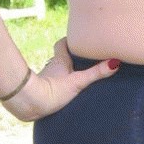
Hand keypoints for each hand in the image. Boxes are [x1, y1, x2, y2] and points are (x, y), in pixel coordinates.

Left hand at [1, 37, 119, 121]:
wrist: (28, 104)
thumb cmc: (52, 90)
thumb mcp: (78, 82)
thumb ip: (95, 73)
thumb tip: (115, 63)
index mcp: (60, 60)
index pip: (62, 44)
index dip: (69, 40)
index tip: (77, 39)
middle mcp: (52, 67)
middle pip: (61, 57)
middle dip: (70, 57)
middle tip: (83, 59)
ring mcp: (46, 78)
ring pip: (57, 71)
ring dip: (65, 72)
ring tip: (77, 77)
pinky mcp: (41, 91)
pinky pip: (53, 84)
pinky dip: (59, 86)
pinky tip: (65, 93)